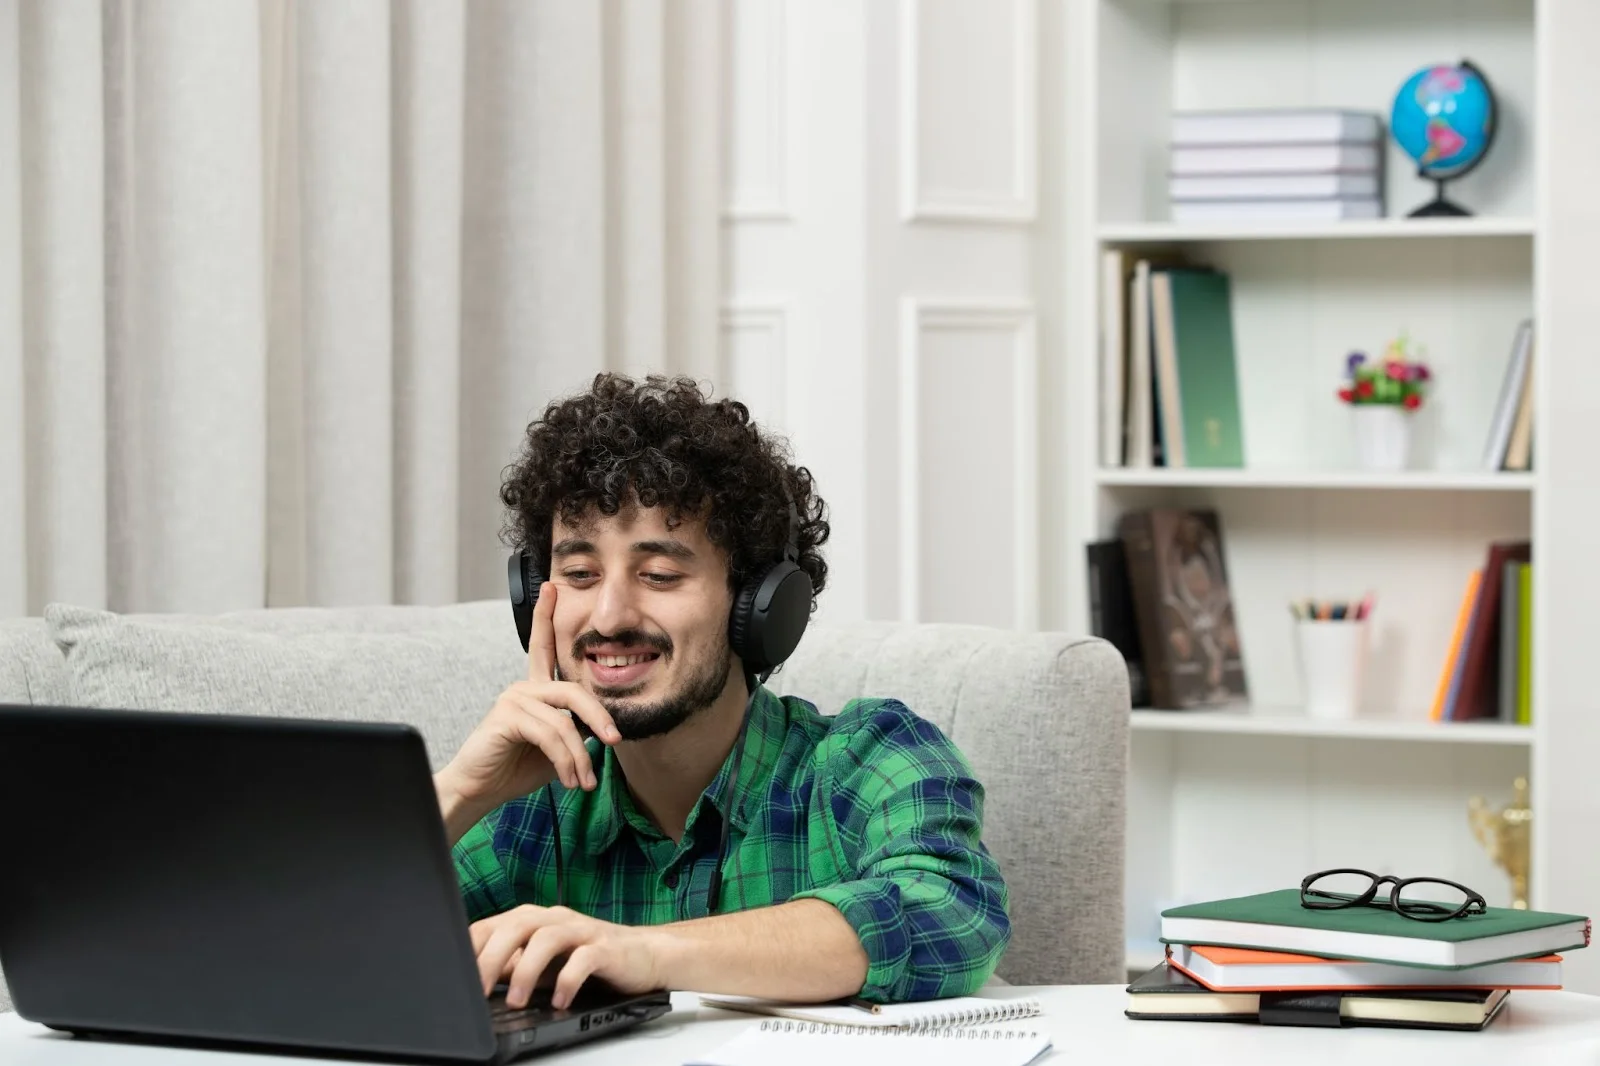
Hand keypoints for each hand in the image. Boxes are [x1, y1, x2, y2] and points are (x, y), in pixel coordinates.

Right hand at [436, 582, 621, 825]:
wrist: (480, 790)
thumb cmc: (516, 768)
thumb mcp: (555, 748)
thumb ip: (575, 731)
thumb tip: (604, 730)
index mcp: (535, 689)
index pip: (543, 647)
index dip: (546, 617)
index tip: (552, 587)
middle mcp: (524, 687)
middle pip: (573, 690)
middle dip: (599, 716)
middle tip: (616, 741)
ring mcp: (514, 698)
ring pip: (565, 721)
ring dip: (579, 756)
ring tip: (582, 781)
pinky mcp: (507, 715)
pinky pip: (550, 734)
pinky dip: (565, 760)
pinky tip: (567, 778)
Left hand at [470, 904, 663, 1009]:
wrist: (645, 955)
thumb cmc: (590, 959)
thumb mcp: (543, 966)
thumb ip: (512, 967)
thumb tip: (476, 982)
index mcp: (535, 920)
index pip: (493, 925)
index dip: (471, 948)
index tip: (454, 976)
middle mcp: (556, 919)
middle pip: (517, 925)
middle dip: (492, 958)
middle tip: (479, 991)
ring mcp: (582, 930)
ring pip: (547, 938)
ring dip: (527, 970)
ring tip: (519, 1002)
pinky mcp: (607, 947)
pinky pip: (584, 958)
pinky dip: (568, 980)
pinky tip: (560, 1001)